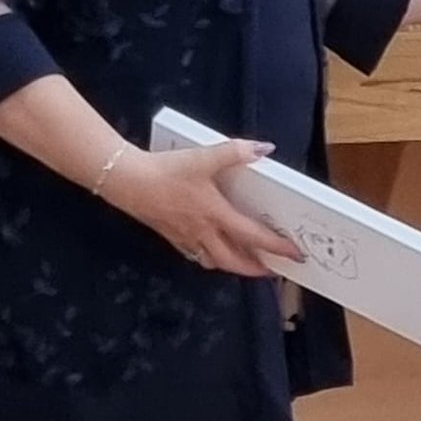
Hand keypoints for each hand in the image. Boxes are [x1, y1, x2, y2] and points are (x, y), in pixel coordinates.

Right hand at [103, 140, 305, 276]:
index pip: (253, 237)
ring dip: (232, 266)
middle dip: (255, 269)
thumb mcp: (203, 157)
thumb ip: (235, 152)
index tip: (294, 254)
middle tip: (272, 270)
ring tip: (246, 264)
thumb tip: (265, 149)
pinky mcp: (170, 235)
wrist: (126, 181)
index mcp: (215, 214)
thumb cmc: (166, 171)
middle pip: (233, 261)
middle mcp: (202, 231)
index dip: (276, 247)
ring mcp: (185, 237)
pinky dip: (209, 258)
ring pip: (213, 261)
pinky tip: (211, 251)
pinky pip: (195, 255)